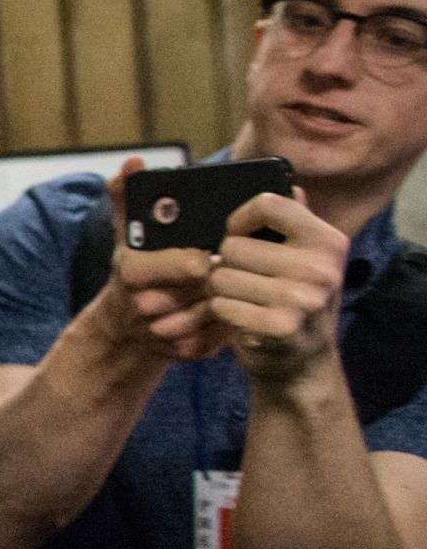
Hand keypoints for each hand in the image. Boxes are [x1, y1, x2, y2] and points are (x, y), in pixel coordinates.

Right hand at [92, 159, 229, 361]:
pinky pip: (221, 334)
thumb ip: (128, 198)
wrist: (124, 329)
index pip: (176, 264)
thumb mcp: (126, 235)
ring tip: (243, 283)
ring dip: (232, 296)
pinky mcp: (186, 353)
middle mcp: (145, 307)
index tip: (209, 255)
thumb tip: (131, 163)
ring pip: (216, 310)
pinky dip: (231, 319)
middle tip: (236, 265)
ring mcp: (165, 334)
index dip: (197, 260)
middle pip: (201, 287)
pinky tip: (238, 306)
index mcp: (132, 273)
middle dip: (221, 276)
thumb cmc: (136, 272)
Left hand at [206, 188, 348, 384]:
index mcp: (327, 240)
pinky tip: (240, 319)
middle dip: (226, 264)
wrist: (303, 364)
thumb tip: (289, 184)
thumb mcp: (307, 260)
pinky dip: (222, 312)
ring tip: (240, 299)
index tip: (237, 235)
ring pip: (221, 276)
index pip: (270, 203)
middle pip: (233, 246)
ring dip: (220, 290)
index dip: (239, 219)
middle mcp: (321, 266)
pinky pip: (222, 305)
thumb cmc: (294, 303)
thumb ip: (296, 223)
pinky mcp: (280, 327)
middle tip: (240, 280)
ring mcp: (303, 298)